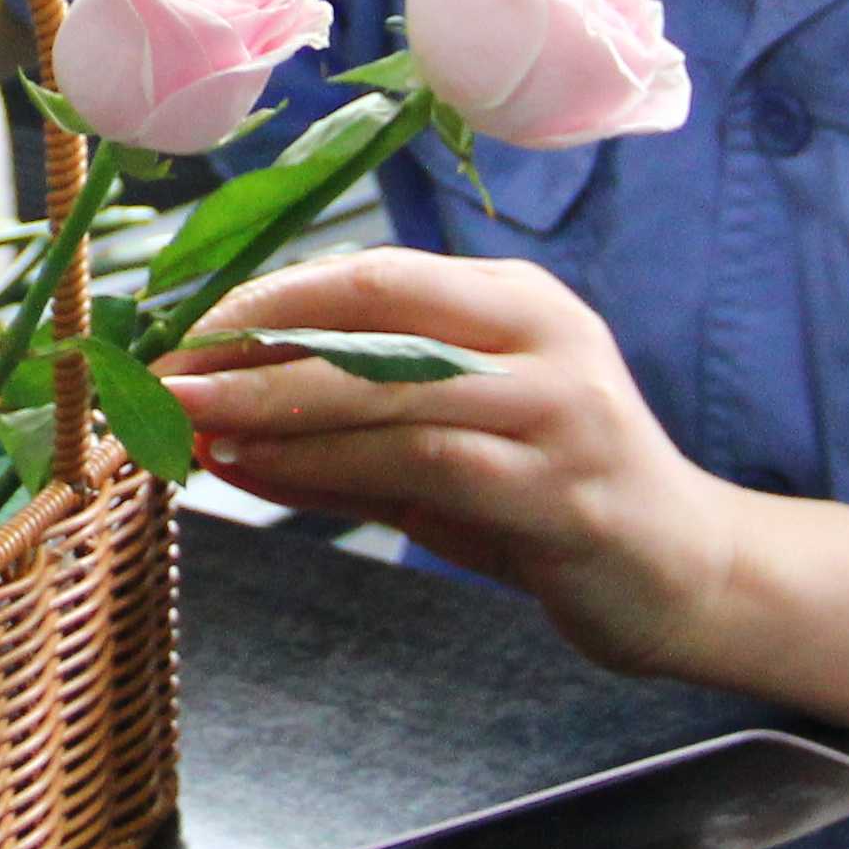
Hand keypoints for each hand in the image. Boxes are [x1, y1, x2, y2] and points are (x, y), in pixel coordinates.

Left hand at [167, 250, 752, 679]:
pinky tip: (261, 468)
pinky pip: (424, 465)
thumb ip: (342, 438)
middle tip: (162, 371)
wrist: (687, 575)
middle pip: (374, 318)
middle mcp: (542, 338)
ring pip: (391, 393)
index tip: (178, 326)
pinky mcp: (561, 491)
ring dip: (276, 406)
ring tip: (194, 421)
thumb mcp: (444, 455)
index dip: (268, 295)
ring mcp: (559, 411)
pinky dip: (329, 465)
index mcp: (516, 302)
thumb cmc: (551, 500)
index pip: (373, 273)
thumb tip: (214, 430)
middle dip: (254, 345)